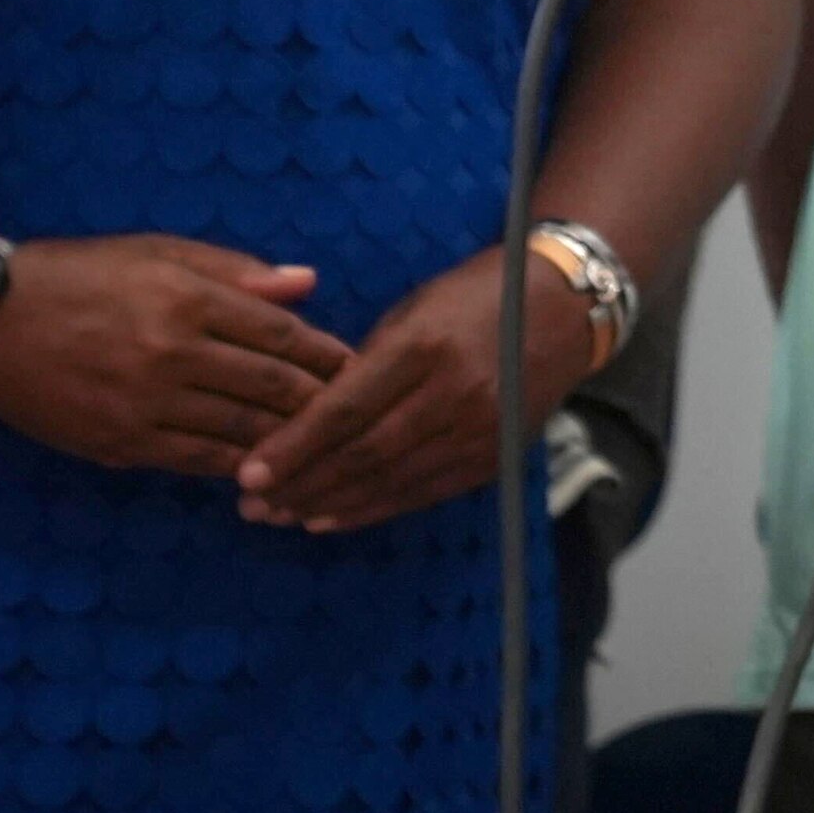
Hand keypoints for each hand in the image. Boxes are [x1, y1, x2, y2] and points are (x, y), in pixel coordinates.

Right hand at [0, 233, 350, 477]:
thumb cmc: (78, 275)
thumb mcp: (156, 252)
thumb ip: (235, 270)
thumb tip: (308, 283)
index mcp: (187, 299)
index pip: (281, 334)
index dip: (326, 354)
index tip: (358, 367)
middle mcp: (171, 353)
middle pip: (269, 386)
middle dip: (319, 401)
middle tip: (357, 413)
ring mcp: (143, 404)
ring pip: (237, 428)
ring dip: (286, 439)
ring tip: (323, 446)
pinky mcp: (117, 442)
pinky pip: (193, 458)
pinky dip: (234, 462)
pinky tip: (262, 465)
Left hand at [235, 244, 588, 533]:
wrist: (566, 307)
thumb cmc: (477, 295)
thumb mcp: (414, 309)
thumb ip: (366, 362)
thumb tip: (314, 415)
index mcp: (425, 346)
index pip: (344, 410)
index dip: (292, 447)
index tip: (246, 474)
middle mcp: (454, 393)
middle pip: (362, 453)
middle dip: (300, 484)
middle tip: (251, 507)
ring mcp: (479, 430)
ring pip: (389, 481)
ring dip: (328, 504)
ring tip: (281, 517)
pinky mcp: (494, 456)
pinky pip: (423, 492)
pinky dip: (373, 508)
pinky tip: (332, 517)